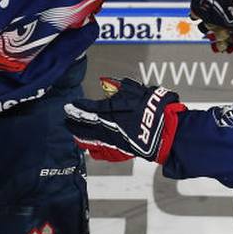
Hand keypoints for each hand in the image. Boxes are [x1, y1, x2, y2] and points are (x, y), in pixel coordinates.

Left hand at [64, 78, 184, 163]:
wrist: (166, 130)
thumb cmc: (153, 108)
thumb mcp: (136, 90)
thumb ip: (119, 86)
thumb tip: (106, 81)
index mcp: (109, 111)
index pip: (87, 109)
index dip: (77, 107)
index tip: (70, 106)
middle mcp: (107, 127)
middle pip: (84, 125)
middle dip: (74, 122)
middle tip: (66, 120)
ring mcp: (113, 141)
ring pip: (91, 139)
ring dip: (80, 135)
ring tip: (73, 134)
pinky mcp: (121, 151)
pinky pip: (102, 152)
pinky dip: (94, 149)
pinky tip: (90, 149)